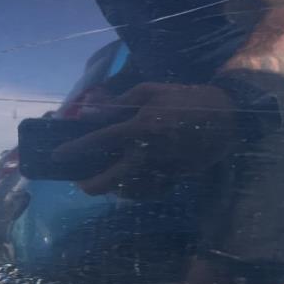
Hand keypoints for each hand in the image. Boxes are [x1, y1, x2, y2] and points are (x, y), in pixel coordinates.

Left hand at [53, 83, 239, 195]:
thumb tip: (91, 114)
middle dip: (90, 185)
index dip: (75, 150)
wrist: (226, 116)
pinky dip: (134, 191)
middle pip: (109, 180)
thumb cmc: (185, 98)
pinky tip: (128, 184)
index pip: (98, 141)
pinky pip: (147, 193)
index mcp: (140, 127)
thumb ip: (119, 103)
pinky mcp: (174, 179)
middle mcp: (147, 153)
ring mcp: (161, 170)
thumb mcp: (150, 90)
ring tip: (103, 181)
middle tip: (81, 181)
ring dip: (112, 188)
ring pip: (127, 191)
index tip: (57, 155)